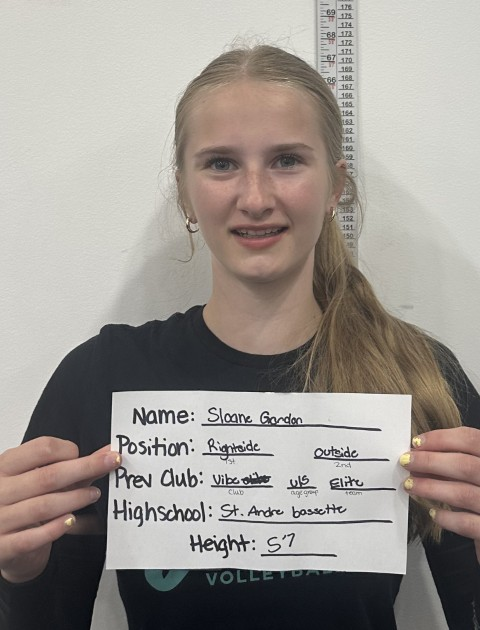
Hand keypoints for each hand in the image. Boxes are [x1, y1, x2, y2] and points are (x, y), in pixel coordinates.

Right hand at [0, 437, 120, 582]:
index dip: (69, 450)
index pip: (41, 449)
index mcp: (6, 466)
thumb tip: (107, 452)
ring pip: (42, 506)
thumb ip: (75, 466)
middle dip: (83, 469)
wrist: (3, 542)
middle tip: (109, 465)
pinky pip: (31, 538)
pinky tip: (71, 520)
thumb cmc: (24, 503)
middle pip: (47, 476)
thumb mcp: (42, 479)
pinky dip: (55, 529)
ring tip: (94, 494)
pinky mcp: (3, 546)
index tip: (86, 455)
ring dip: (74, 499)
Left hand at [400, 426, 479, 558]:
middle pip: (465, 465)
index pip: (472, 440)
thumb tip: (422, 456)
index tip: (417, 442)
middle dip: (430, 461)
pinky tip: (433, 513)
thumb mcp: (478, 474)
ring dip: (431, 488)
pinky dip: (447, 517)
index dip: (441, 438)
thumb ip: (459, 464)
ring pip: (463, 494)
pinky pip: (467, 524)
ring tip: (410, 485)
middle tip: (406, 462)